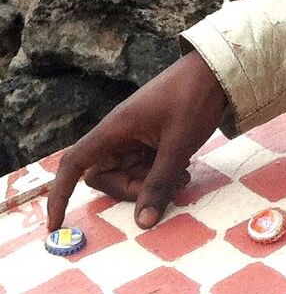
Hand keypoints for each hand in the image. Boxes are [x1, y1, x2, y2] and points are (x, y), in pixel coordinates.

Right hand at [47, 51, 228, 230]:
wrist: (219, 69)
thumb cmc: (194, 98)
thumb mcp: (178, 145)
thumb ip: (160, 183)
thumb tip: (142, 222)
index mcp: (115, 129)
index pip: (74, 163)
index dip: (60, 194)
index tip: (56, 224)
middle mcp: (120, 133)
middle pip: (106, 175)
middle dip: (131, 189)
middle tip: (166, 188)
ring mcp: (136, 134)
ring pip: (128, 172)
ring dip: (151, 182)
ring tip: (184, 176)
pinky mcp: (152, 136)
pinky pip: (145, 164)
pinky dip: (160, 172)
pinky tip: (185, 168)